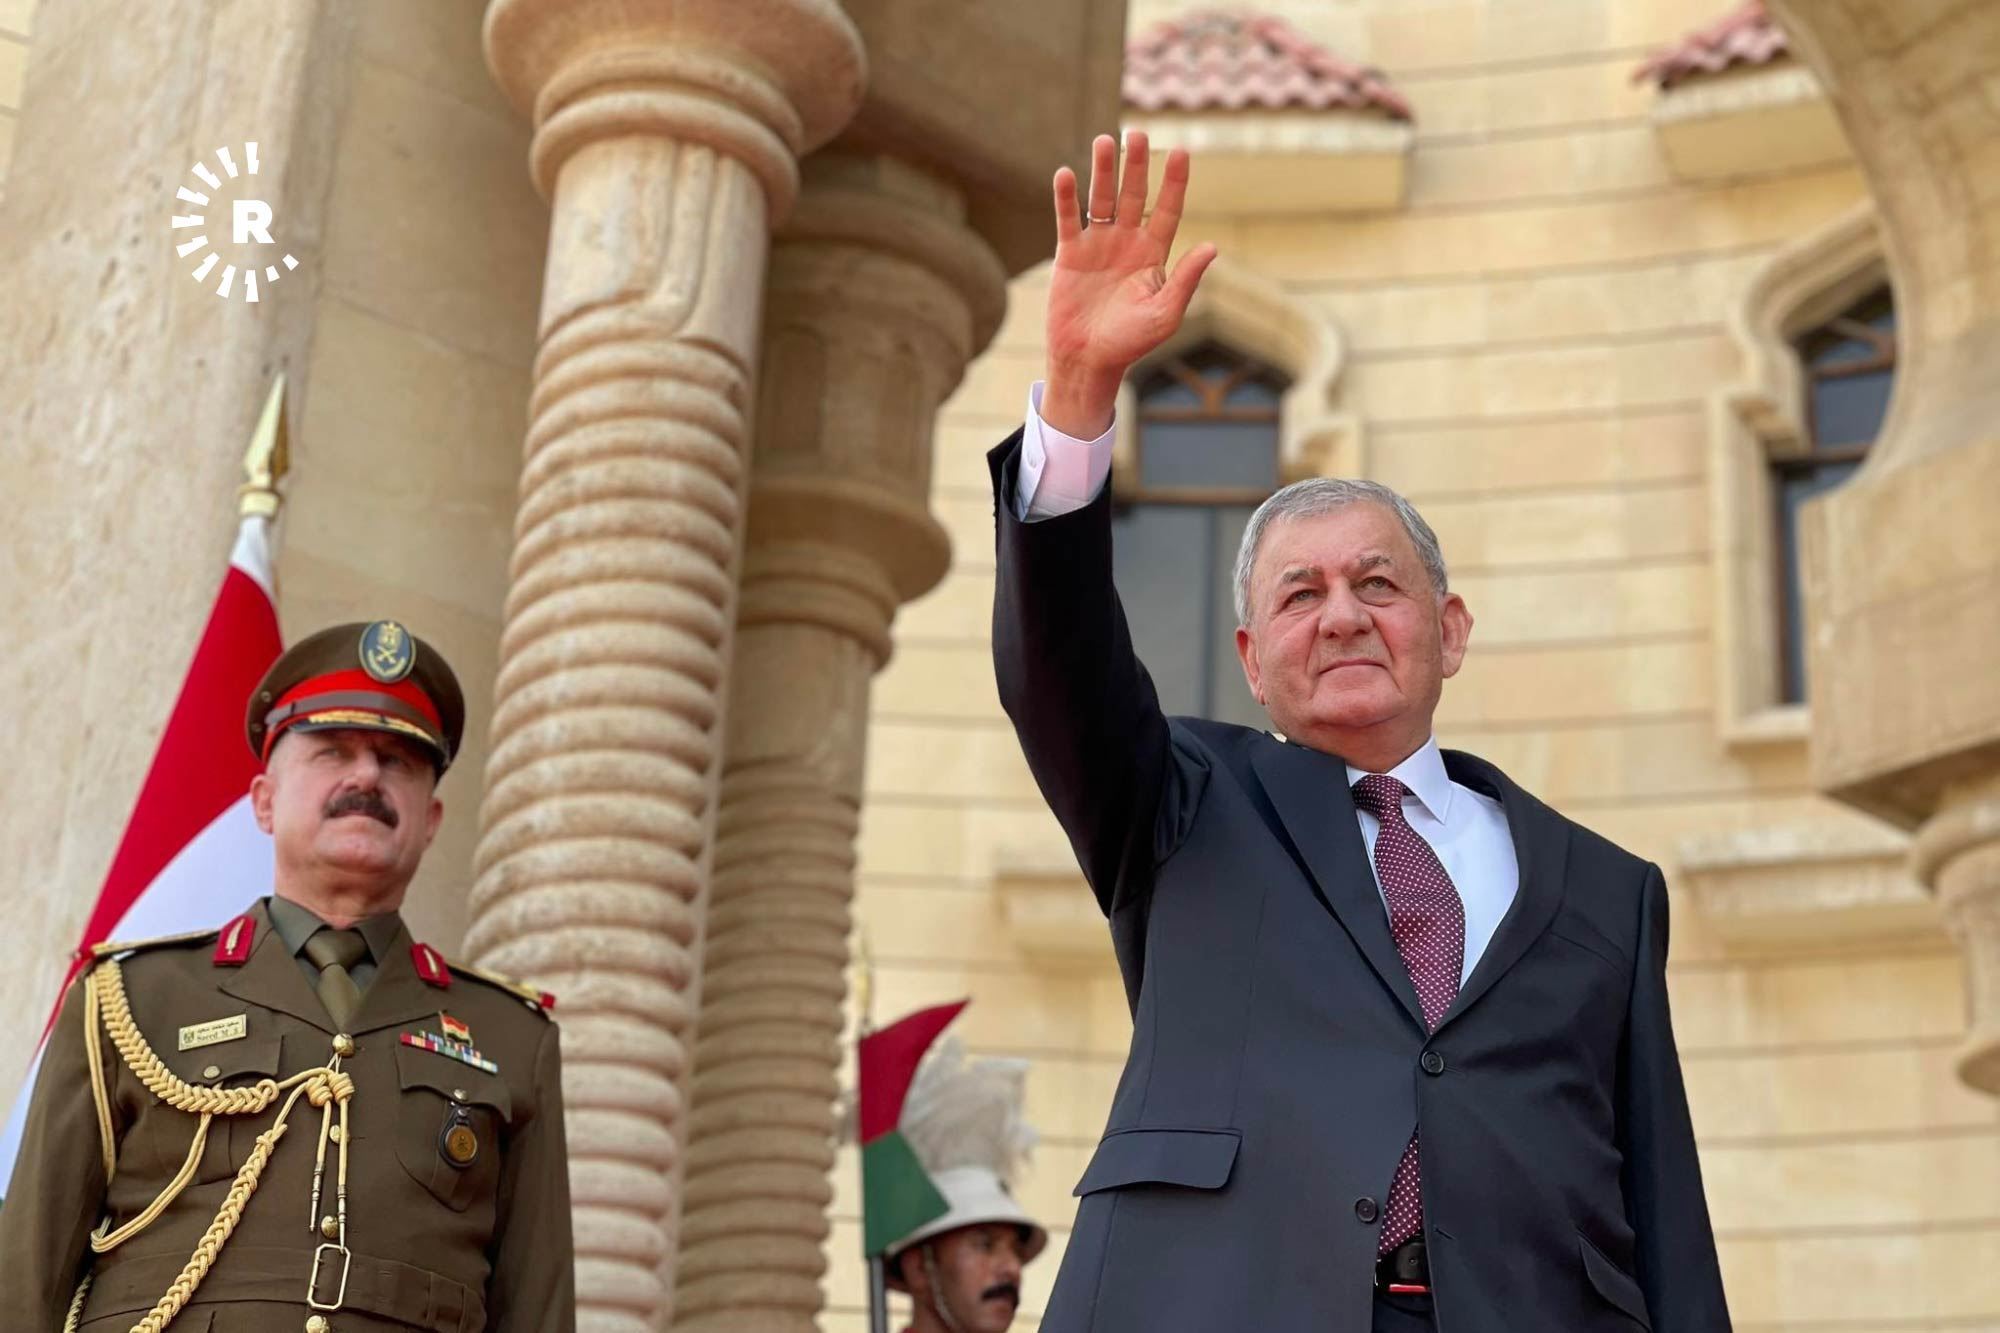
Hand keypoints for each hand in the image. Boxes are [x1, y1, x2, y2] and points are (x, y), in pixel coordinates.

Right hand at [1042, 132, 1216, 438]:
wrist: (1088, 361)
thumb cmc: (1131, 343)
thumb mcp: (1165, 313)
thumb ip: (1185, 279)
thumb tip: (1212, 247)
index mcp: (1154, 255)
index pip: (1167, 209)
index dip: (1174, 182)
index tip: (1182, 152)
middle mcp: (1127, 242)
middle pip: (1133, 194)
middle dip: (1136, 165)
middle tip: (1138, 134)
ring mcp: (1097, 245)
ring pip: (1101, 199)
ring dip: (1103, 171)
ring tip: (1104, 141)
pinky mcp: (1070, 254)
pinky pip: (1068, 219)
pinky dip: (1066, 198)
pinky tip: (1066, 174)